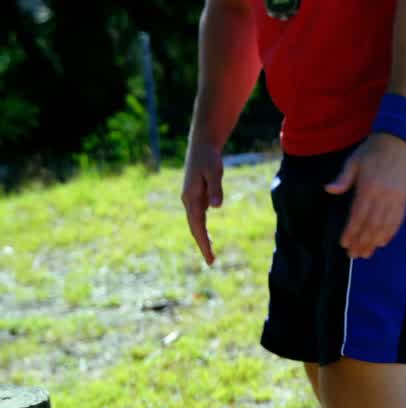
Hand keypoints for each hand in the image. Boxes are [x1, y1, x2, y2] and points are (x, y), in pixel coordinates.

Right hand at [181, 142, 224, 265]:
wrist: (202, 145)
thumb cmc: (209, 158)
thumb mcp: (215, 172)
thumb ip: (216, 189)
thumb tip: (216, 207)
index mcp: (191, 197)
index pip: (197, 225)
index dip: (203, 242)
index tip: (210, 258)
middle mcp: (188, 200)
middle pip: (194, 227)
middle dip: (202, 244)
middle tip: (211, 262)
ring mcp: (191, 198)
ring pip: (195, 222)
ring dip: (201, 238)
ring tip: (209, 253)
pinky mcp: (195, 195)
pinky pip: (198, 216)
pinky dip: (201, 228)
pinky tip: (206, 236)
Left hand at [325, 133, 405, 259]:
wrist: (397, 141)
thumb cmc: (372, 151)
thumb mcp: (353, 161)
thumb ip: (343, 178)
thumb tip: (329, 190)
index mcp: (368, 187)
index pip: (358, 216)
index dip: (351, 232)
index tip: (344, 244)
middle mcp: (382, 196)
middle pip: (371, 225)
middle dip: (362, 242)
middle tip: (354, 255)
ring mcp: (395, 198)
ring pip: (385, 226)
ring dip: (375, 242)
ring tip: (367, 253)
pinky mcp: (404, 199)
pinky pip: (398, 220)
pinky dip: (390, 233)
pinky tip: (383, 242)